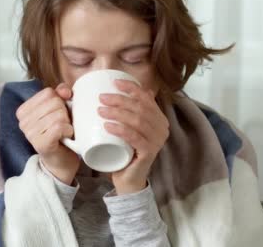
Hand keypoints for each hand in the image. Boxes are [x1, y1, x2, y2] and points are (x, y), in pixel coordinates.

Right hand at [16, 83, 79, 184]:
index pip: (48, 92)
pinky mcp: (40, 143)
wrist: (61, 160)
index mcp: (23, 110)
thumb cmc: (60, 133)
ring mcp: (30, 133)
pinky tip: (65, 137)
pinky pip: (59, 126)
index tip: (60, 113)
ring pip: (58, 114)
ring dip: (67, 123)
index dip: (60, 100)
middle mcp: (23, 121)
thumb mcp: (59, 109)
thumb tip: (64, 90)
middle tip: (62, 125)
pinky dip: (68, 130)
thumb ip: (60, 93)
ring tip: (63, 132)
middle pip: (54, 102)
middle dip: (65, 112)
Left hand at [98, 80, 169, 194]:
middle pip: (140, 108)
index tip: (114, 82)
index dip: (131, 88)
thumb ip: (128, 110)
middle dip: (120, 100)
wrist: (129, 178)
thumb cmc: (126, 150)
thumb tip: (118, 87)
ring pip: (138, 121)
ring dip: (118, 113)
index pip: (146, 98)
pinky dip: (121, 130)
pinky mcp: (149, 153)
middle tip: (102, 98)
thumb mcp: (128, 127)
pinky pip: (135, 138)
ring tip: (100, 111)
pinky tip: (108, 126)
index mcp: (158, 118)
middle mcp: (162, 128)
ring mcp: (157, 141)